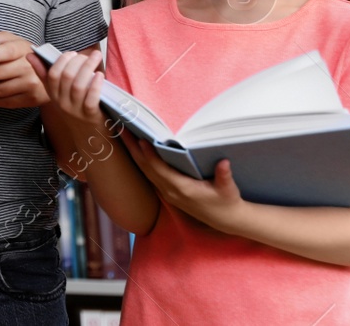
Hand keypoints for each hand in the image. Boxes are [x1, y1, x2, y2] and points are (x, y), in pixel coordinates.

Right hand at [39, 48, 110, 126]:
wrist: (87, 133)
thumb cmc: (73, 106)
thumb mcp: (56, 92)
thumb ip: (44, 73)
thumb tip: (30, 55)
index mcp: (53, 94)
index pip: (52, 75)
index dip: (62, 61)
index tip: (72, 53)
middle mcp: (62, 102)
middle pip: (66, 77)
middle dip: (77, 61)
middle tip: (87, 55)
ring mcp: (75, 110)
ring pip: (79, 86)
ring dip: (88, 67)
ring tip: (95, 57)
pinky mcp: (90, 115)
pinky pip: (91, 99)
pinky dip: (96, 85)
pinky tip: (100, 75)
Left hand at [126, 137, 245, 233]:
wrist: (225, 220)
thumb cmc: (227, 202)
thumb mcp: (228, 189)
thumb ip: (224, 176)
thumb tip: (224, 162)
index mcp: (183, 189)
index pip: (160, 170)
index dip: (150, 155)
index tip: (141, 140)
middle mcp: (170, 191)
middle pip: (146, 168)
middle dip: (133, 149)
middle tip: (121, 129)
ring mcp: (167, 193)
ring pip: (145, 171)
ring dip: (134, 154)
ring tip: (124, 135)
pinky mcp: (167, 192)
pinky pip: (149, 175)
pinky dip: (141, 161)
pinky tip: (135, 150)